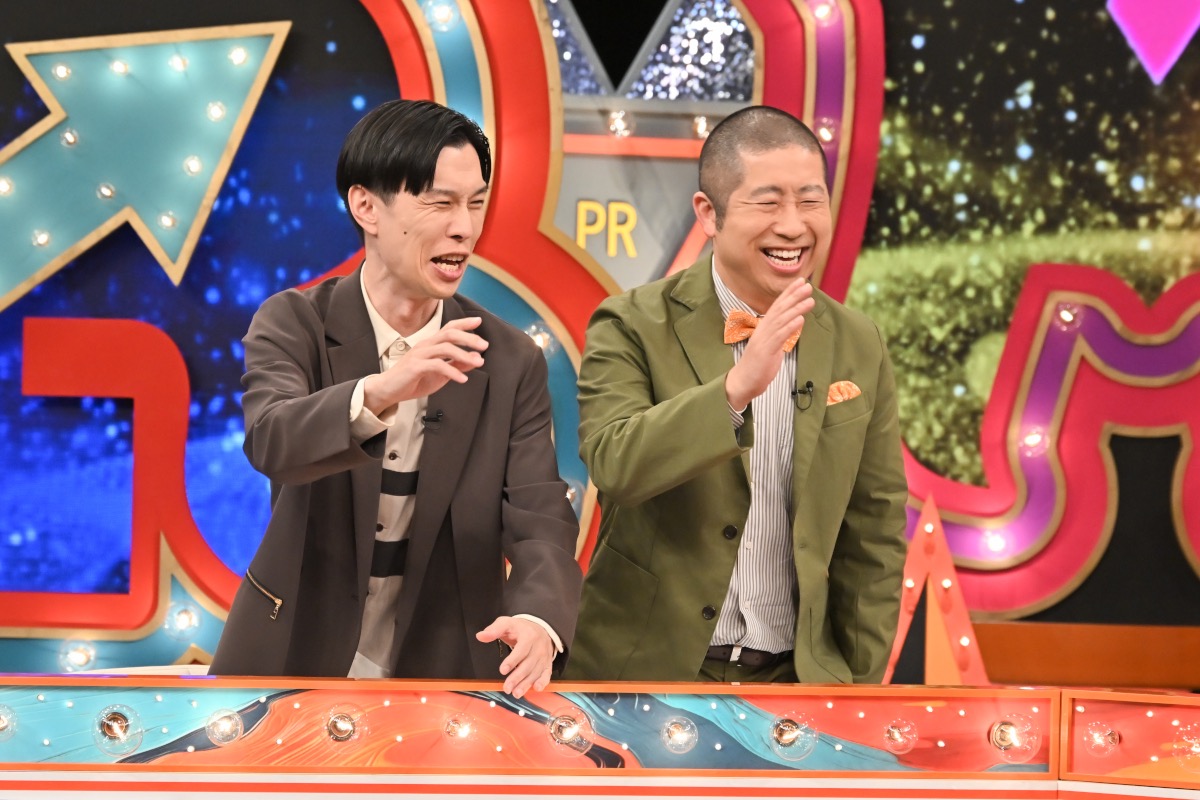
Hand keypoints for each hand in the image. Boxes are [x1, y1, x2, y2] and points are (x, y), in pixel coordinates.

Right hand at [362, 317, 487, 413]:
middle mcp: (425, 345)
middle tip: (485, 345)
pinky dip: (452, 371)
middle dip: (469, 337)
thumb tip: (476, 359)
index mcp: (431, 344)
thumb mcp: (440, 373)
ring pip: (445, 347)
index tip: (479, 321)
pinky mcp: (415, 366)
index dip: (464, 323)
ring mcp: (419, 354)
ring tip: (478, 363)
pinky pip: (437, 365)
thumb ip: (456, 365)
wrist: (388, 390)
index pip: (448, 328)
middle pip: (450, 334)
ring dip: (464, 354)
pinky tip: (462, 379)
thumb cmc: (413, 380)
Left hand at [476, 616, 555, 698]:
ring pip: (536, 672)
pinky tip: (536, 688)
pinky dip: (543, 682)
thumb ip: (493, 630)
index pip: (521, 650)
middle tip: (506, 688)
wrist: (540, 628)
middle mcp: (539, 647)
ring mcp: (544, 656)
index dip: (512, 661)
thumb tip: (480, 636)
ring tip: (516, 693)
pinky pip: (547, 674)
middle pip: (528, 664)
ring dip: (526, 684)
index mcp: (529, 636)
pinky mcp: (547, 664)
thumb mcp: (506, 623)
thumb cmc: (520, 628)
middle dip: (517, 678)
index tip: (502, 670)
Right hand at [724, 278, 813, 410]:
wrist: (743, 382)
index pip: (777, 306)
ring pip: (781, 320)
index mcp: (764, 328)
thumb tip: (796, 322)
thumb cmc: (758, 365)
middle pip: (779, 309)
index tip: (800, 282)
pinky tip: (800, 319)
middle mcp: (762, 330)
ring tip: (810, 300)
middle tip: (807, 285)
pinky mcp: (765, 351)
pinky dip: (790, 327)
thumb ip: (782, 334)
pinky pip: (779, 336)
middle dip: (794, 296)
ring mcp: (763, 340)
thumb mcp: (772, 346)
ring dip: (796, 309)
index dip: (789, 293)